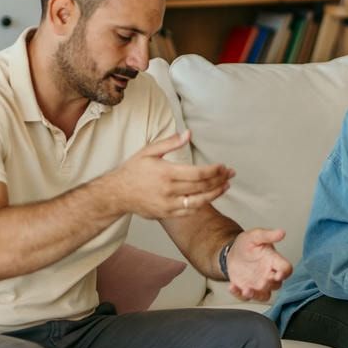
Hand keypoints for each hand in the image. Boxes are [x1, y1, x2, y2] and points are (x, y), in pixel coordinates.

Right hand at [112, 132, 233, 220]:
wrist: (117, 194)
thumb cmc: (133, 170)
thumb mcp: (149, 151)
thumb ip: (170, 143)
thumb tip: (189, 133)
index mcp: (166, 172)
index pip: (198, 173)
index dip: (214, 170)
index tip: (223, 166)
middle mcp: (168, 190)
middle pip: (202, 187)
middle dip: (219, 180)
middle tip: (230, 174)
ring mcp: (168, 204)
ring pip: (199, 201)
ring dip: (216, 193)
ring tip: (226, 186)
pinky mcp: (167, 214)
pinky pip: (189, 210)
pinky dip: (202, 204)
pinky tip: (210, 196)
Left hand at [224, 227, 291, 301]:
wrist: (232, 253)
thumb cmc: (247, 244)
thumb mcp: (255, 236)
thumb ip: (268, 235)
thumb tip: (281, 232)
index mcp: (274, 261)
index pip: (286, 269)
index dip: (284, 273)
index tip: (278, 274)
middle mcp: (269, 274)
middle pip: (277, 284)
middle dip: (271, 285)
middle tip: (264, 281)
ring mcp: (259, 284)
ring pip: (264, 295)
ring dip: (256, 295)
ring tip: (246, 290)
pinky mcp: (247, 289)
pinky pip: (246, 297)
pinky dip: (239, 294)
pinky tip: (232, 287)